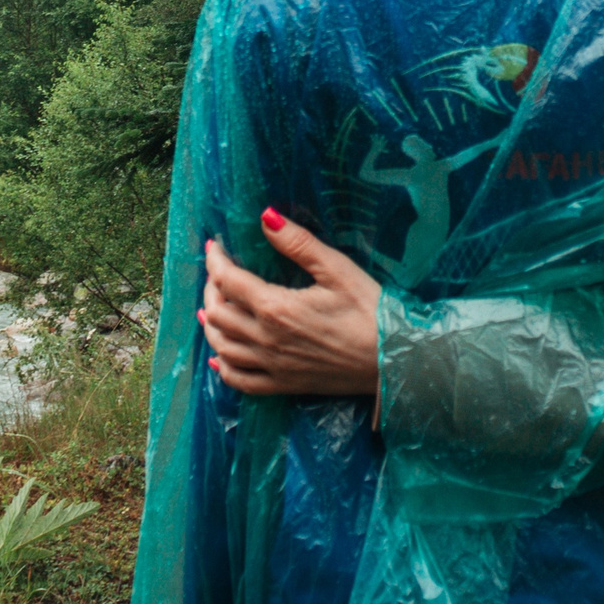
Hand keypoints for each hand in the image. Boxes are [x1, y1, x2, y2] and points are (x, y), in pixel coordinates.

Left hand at [198, 209, 381, 395]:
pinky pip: (240, 381)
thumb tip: (265, 216)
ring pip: (222, 347)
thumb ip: (297, 243)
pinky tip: (219, 357)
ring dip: (211, 325)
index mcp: (276, 308)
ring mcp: (273, 367)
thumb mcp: (337, 269)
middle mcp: (266, 340)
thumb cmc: (370, 311)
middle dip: (211, 289)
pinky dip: (223, 367)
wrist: (392, 361)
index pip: (228, 281)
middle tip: (217, 273)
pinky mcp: (284, 386)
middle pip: (218, 314)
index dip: (215, 260)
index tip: (214, 246)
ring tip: (212, 307)